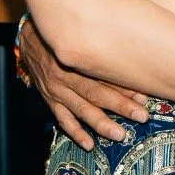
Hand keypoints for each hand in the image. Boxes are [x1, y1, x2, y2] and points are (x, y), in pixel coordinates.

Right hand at [17, 15, 149, 149]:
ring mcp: (57, 89)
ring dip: (101, 123)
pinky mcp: (50, 98)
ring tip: (120, 134)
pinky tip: (89, 144)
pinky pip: (63, 118)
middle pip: (96, 92)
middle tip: (141, 116)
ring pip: (82, 109)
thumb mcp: (80, 30)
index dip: (125, 84)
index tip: (144, 94)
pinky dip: (76, 132)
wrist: (30, 35)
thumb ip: (101, 41)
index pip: (103, 72)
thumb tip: (130, 50)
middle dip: (120, 106)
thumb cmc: (61, 31)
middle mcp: (65, 75)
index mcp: (75, 56)